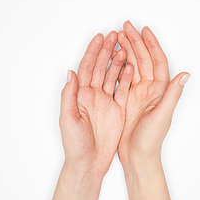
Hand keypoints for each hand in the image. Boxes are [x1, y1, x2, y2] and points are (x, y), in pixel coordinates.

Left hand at [59, 31, 133, 177]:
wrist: (88, 164)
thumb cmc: (74, 144)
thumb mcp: (68, 119)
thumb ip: (69, 96)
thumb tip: (70, 72)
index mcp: (80, 96)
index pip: (85, 68)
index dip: (92, 52)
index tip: (99, 38)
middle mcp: (92, 96)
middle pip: (99, 68)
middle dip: (106, 51)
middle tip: (115, 35)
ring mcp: (105, 102)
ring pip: (112, 76)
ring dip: (118, 61)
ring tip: (125, 47)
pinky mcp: (117, 110)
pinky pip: (122, 91)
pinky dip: (127, 78)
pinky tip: (131, 67)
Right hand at [117, 21, 189, 171]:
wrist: (137, 157)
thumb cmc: (151, 140)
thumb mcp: (162, 117)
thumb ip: (172, 95)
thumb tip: (185, 75)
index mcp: (160, 91)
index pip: (157, 61)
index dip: (151, 44)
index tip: (144, 30)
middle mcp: (150, 89)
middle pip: (143, 59)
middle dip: (135, 41)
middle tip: (126, 25)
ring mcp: (137, 94)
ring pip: (132, 65)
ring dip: (126, 50)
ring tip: (118, 35)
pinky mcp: (126, 100)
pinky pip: (121, 78)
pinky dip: (117, 65)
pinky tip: (111, 55)